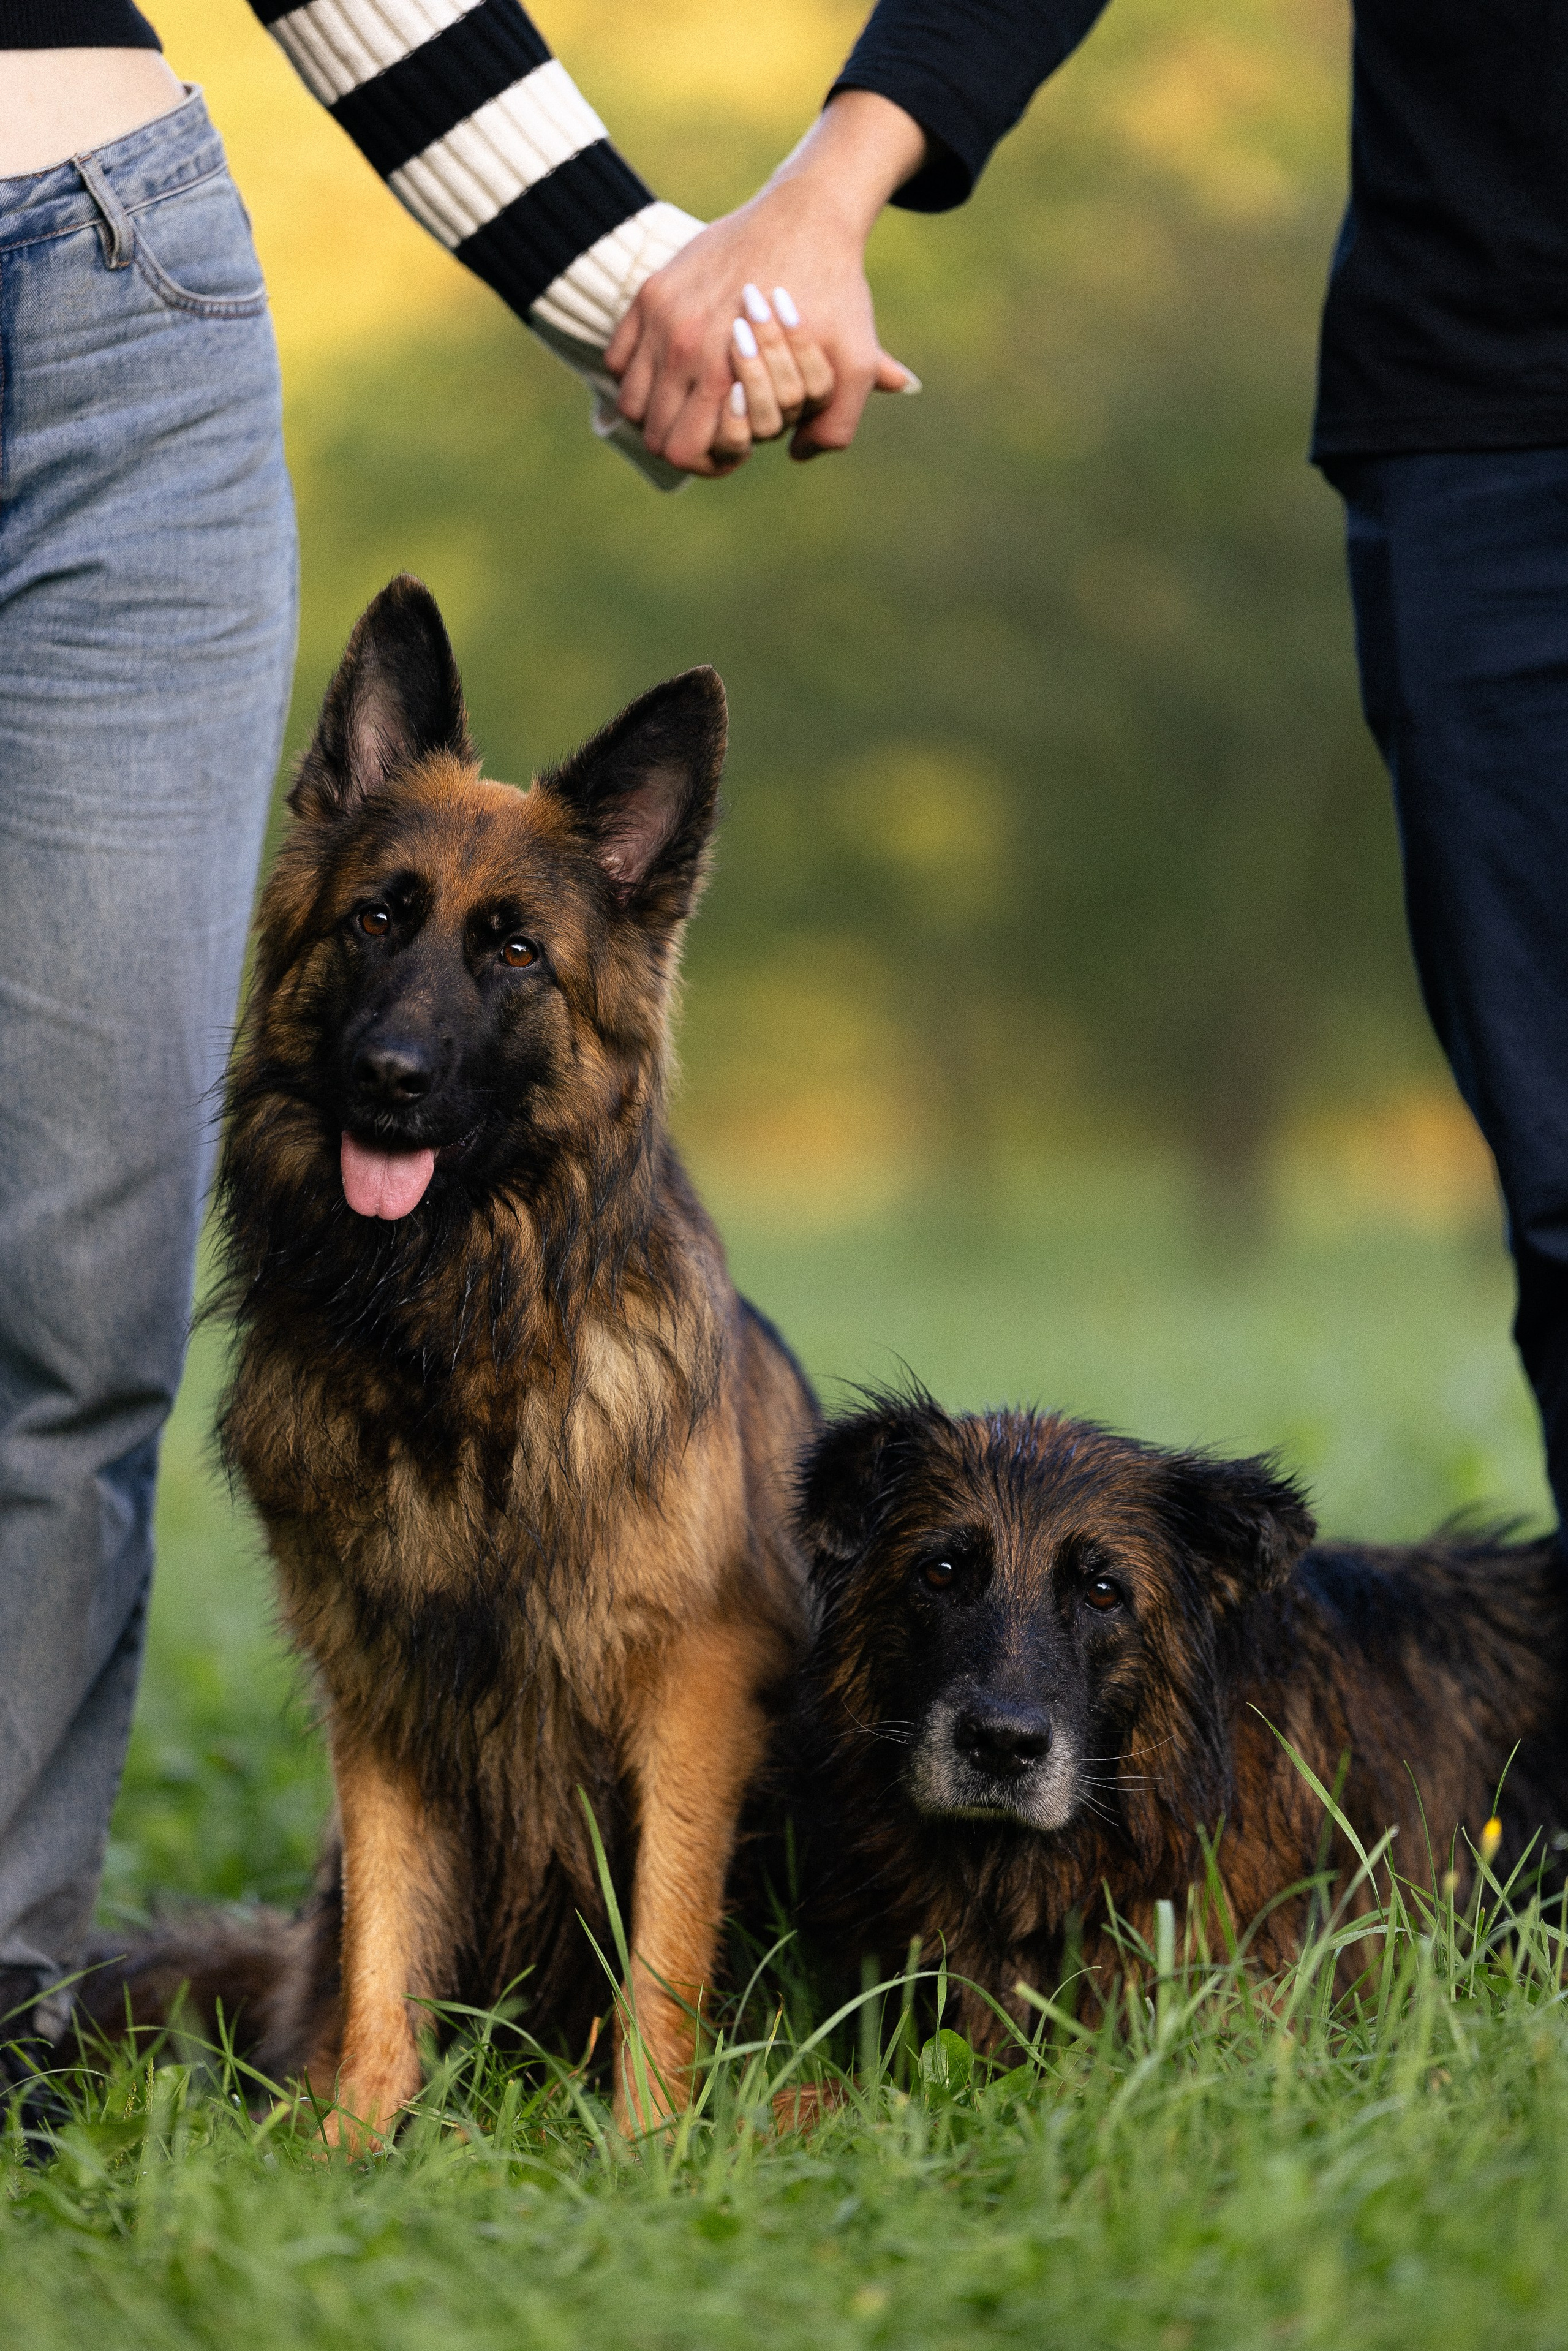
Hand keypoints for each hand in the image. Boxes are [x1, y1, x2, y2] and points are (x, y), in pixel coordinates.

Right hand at [607, 91, 926, 476]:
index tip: (733, 449)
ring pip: (629, 401)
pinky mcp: (652, 292)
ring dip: (657, 413)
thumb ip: (836, 425)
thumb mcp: (854, 363)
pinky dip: (637, 374)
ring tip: (692, 405)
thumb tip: (796, 456)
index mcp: (722, 373)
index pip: (683, 453)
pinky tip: (672, 370)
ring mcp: (660, 317)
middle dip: (684, 442)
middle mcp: (682, 347)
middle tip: (714, 429)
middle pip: (654, 435)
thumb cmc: (835, 291)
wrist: (808, 215)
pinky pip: (618, 356)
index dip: (708, 462)